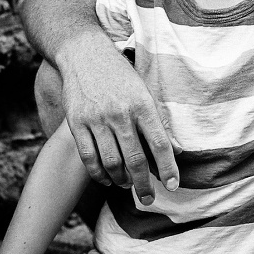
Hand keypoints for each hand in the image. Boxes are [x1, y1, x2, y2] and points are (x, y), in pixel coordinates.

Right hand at [58, 37, 181, 203]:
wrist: (85, 54)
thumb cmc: (121, 76)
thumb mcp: (145, 92)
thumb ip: (157, 121)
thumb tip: (176, 151)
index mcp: (143, 105)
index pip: (160, 144)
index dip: (168, 168)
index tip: (172, 186)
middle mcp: (121, 113)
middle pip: (135, 159)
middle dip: (143, 185)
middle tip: (148, 199)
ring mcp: (97, 119)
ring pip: (111, 162)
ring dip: (121, 180)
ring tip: (127, 186)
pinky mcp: (77, 122)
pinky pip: (89, 158)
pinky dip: (98, 174)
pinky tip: (106, 180)